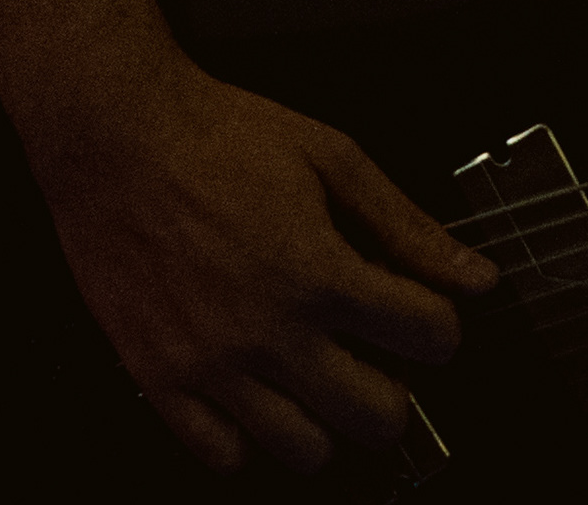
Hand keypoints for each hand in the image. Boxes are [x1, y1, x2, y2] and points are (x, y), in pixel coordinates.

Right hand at [20, 55, 498, 473]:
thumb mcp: (330, 156)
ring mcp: (212, 361)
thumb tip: (474, 273)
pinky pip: (219, 454)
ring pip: (305, 450)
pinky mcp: (159, 374)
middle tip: (379, 362)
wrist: (114, 132)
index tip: (426, 319)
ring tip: (317, 382)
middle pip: (377, 416)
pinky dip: (247, 440)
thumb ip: (406, 223)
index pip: (428, 336)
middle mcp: (269, 328)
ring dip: (327, 422)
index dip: (440, 327)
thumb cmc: (213, 133)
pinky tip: (254, 398)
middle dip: (397, 392)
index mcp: (319, 270)